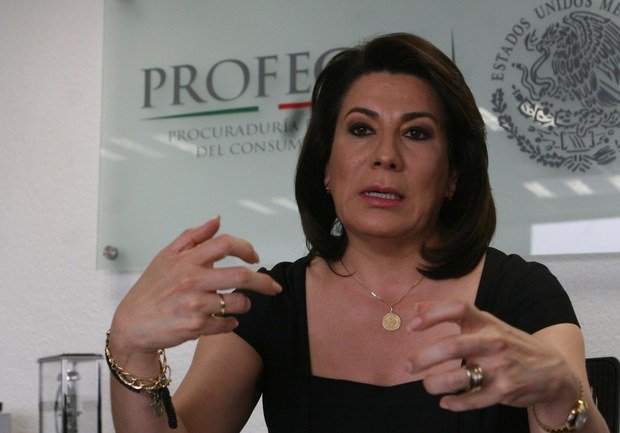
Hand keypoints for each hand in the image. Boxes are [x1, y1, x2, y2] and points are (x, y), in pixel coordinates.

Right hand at [110, 216, 281, 357]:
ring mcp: (194, 305)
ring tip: (240, 304)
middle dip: (263, 282)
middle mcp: (192, 281)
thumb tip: (217, 220)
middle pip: (241, 276)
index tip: (255, 257)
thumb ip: (193, 236)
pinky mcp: (195, 327)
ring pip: (238, 303)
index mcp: (187, 261)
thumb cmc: (150, 290)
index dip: (246, 248)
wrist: (131, 324)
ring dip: (245, 304)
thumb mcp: (166, 256)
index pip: (225, 244)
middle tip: (273, 287)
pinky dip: (232, 323)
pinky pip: (226, 324)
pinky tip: (227, 321)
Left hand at [406, 301, 579, 411]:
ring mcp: (499, 367)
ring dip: (435, 383)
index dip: (432, 315)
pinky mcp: (504, 390)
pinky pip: (472, 399)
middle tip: (407, 366)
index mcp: (486, 321)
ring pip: (458, 377)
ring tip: (427, 384)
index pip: (458, 308)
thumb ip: (454, 316)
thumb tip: (416, 308)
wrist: (554, 371)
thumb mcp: (487, 324)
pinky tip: (445, 402)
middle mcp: (493, 341)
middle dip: (423, 358)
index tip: (411, 327)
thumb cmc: (510, 344)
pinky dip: (454, 403)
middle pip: (452, 346)